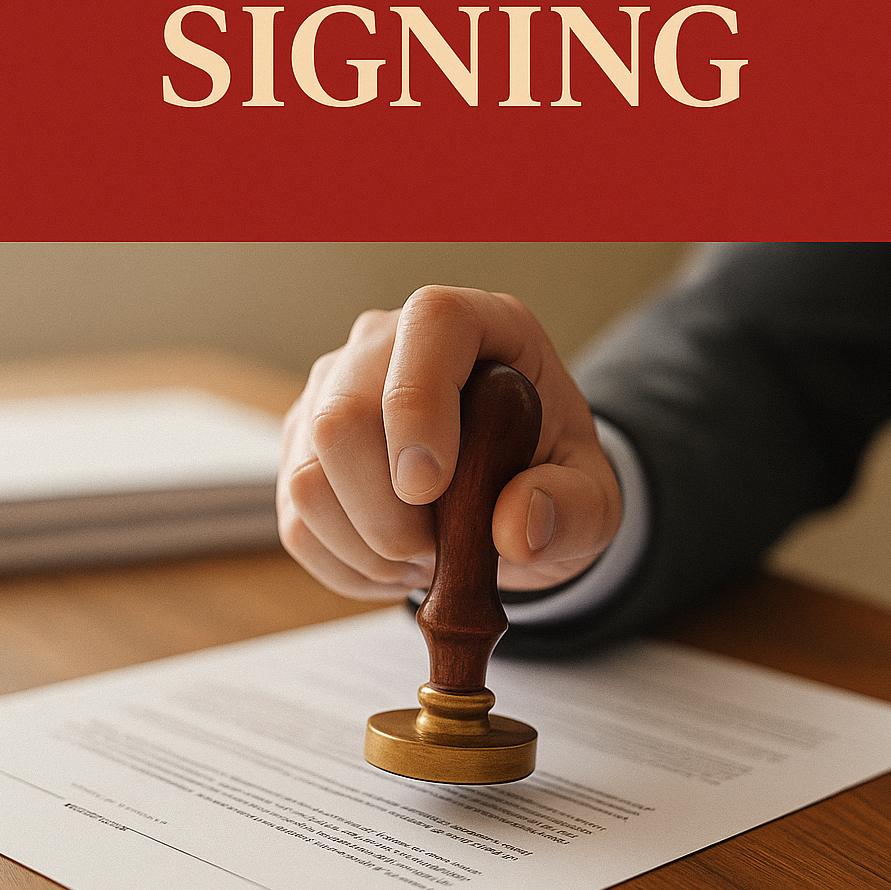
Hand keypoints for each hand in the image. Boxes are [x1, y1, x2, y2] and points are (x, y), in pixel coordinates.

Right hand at [277, 286, 621, 600]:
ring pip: (307, 477)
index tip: (432, 486)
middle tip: (441, 549)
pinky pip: (296, 522)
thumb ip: (574, 510)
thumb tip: (517, 527)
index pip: (429, 323)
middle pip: (342, 416)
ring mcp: (333, 390)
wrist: (511, 498)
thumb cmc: (549, 475)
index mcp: (476, 324)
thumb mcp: (594, 500)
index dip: (418, 405)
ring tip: (427, 555)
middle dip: (388, 513)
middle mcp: (388, 342)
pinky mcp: (301, 447)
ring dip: (370, 547)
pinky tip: (395, 561)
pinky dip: (349, 566)